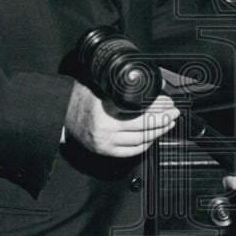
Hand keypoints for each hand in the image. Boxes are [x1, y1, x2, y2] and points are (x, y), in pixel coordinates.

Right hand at [64, 81, 178, 157]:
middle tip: (174, 113)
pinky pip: (131, 152)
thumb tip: (157, 83)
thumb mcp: (102, 86)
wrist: (60, 113)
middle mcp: (105, 128)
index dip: (158, 108)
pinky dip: (145, 144)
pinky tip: (154, 137)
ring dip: (158, 132)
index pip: (140, 111)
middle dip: (163, 120)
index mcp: (105, 109)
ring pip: (140, 140)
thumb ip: (125, 87)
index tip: (169, 103)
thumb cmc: (81, 97)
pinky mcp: (105, 151)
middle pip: (143, 127)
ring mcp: (105, 142)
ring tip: (169, 124)